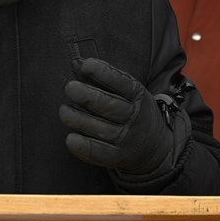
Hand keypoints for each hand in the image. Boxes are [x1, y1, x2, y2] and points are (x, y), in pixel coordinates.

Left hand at [59, 58, 189, 176]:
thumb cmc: (130, 109)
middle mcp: (134, 117)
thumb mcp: (126, 90)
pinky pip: (99, 153)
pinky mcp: (117, 157)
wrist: (155, 147)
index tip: (86, 65)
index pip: (122, 82)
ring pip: (101, 129)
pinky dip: (84, 146)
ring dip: (79, 119)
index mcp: (137, 95)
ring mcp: (126, 138)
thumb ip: (102, 77)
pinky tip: (71, 139)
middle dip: (88, 96)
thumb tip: (76, 64)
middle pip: (110, 106)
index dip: (104, 73)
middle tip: (70, 88)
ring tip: (64, 111)